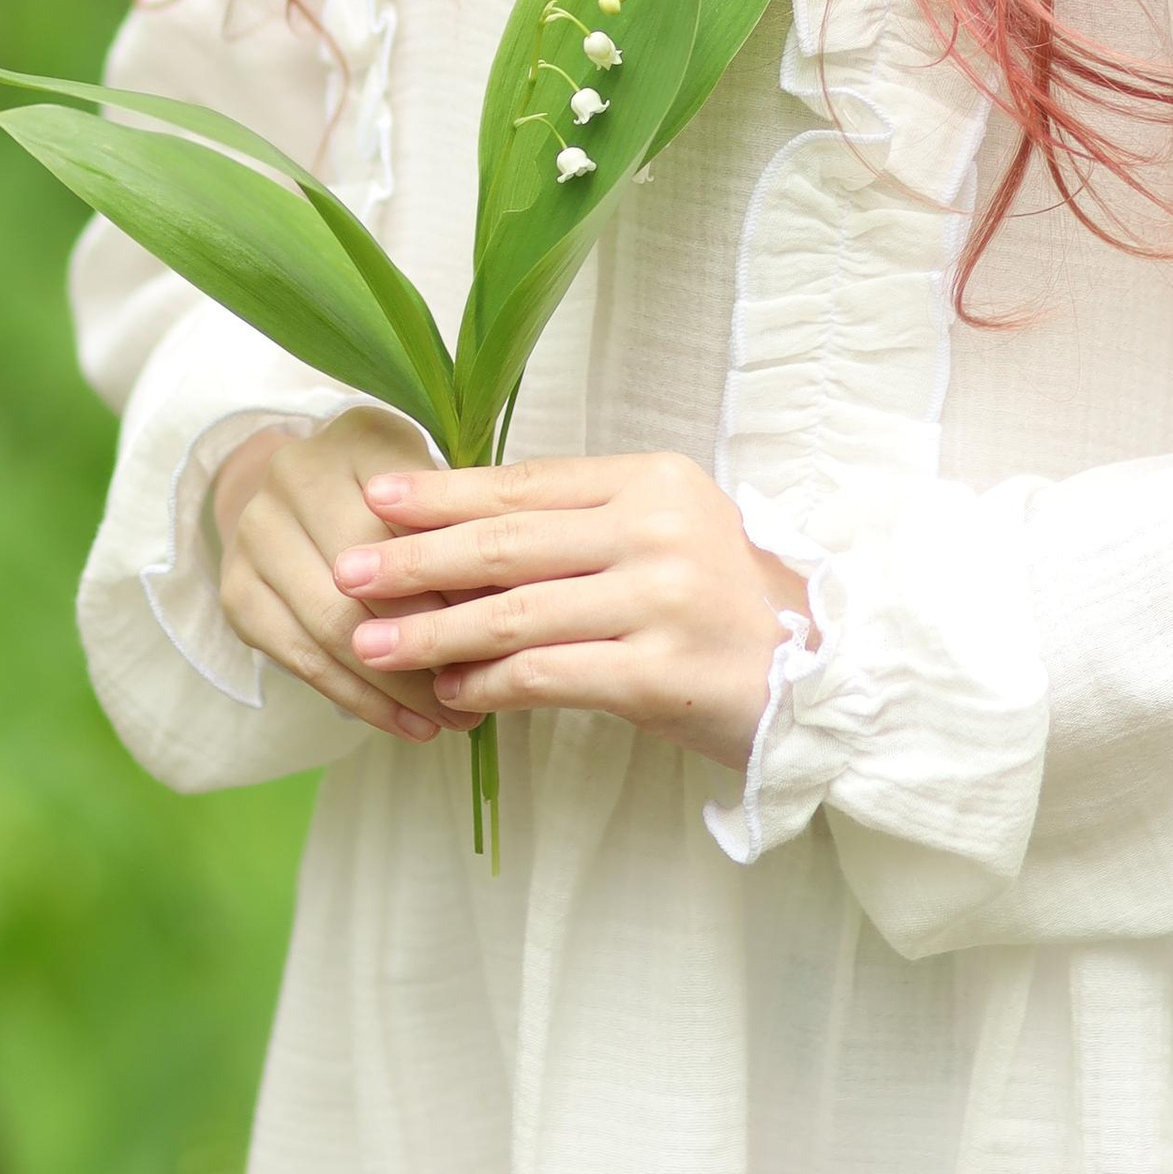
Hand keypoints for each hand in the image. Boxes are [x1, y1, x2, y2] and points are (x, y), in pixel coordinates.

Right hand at [210, 408, 477, 745]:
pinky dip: (363, 702)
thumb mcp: (432, 488)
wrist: (286, 496)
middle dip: (432, 639)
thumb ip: (465, 530)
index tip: (508, 633)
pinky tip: (410, 726)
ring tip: (455, 722)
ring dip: (400, 685)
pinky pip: (305, 661)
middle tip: (485, 690)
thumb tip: (514, 604)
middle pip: (371, 574)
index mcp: (358, 435)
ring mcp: (255, 532)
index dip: (462, 580)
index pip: (415, 519)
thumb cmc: (387, 498)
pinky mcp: (237, 591)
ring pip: (336, 625)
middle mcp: (294, 473)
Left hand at [332, 450, 805, 774]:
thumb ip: (582, 525)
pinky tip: (447, 693)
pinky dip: (487, 685)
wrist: (825, 676)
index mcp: (653, 480)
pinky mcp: (661, 673)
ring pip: (515, 612)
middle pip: (508, 542)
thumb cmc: (727, 604)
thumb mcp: (665, 534)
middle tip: (348, 572)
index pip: (526, 484)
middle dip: (416, 559)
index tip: (377, 498)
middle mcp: (656, 529)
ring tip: (371, 642)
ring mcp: (661, 600)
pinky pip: (547, 675)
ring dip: (432, 631)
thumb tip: (461, 530)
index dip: (445, 493)